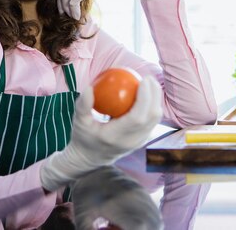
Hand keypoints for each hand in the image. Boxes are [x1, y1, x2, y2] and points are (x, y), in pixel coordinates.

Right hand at [40, 75, 162, 191]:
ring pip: (156, 119)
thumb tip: (90, 88)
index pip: (137, 117)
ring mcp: (139, 142)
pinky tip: (147, 92)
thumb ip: (83, 105)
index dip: (145, 97)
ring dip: (156, 99)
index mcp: (115, 136)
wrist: (90, 159)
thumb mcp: (79, 122)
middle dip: (154, 94)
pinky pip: (153, 120)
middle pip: (152, 116)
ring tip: (149, 83)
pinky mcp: (143, 140)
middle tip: (147, 78)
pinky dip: (153, 105)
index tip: (142, 80)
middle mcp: (131, 141)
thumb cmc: (83, 137)